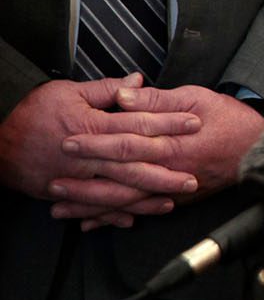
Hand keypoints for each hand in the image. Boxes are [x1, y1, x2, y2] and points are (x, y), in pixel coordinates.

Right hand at [0, 75, 200, 226]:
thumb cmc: (32, 114)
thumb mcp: (68, 92)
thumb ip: (106, 90)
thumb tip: (136, 81)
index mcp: (93, 127)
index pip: (139, 124)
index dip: (169, 123)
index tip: (194, 123)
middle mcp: (88, 156)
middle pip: (134, 164)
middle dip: (166, 172)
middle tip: (193, 177)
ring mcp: (76, 178)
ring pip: (117, 191)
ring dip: (145, 198)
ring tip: (172, 200)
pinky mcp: (65, 193)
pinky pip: (93, 207)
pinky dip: (113, 215)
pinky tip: (133, 218)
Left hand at [56, 84, 263, 214]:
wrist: (260, 148)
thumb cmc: (230, 119)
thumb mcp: (196, 97)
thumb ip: (156, 99)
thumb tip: (124, 95)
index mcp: (171, 142)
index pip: (123, 143)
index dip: (93, 143)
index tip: (68, 141)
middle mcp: (169, 171)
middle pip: (118, 180)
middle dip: (83, 183)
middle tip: (53, 184)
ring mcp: (174, 189)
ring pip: (126, 202)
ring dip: (93, 206)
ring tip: (64, 208)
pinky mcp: (179, 200)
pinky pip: (142, 212)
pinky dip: (116, 219)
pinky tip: (95, 222)